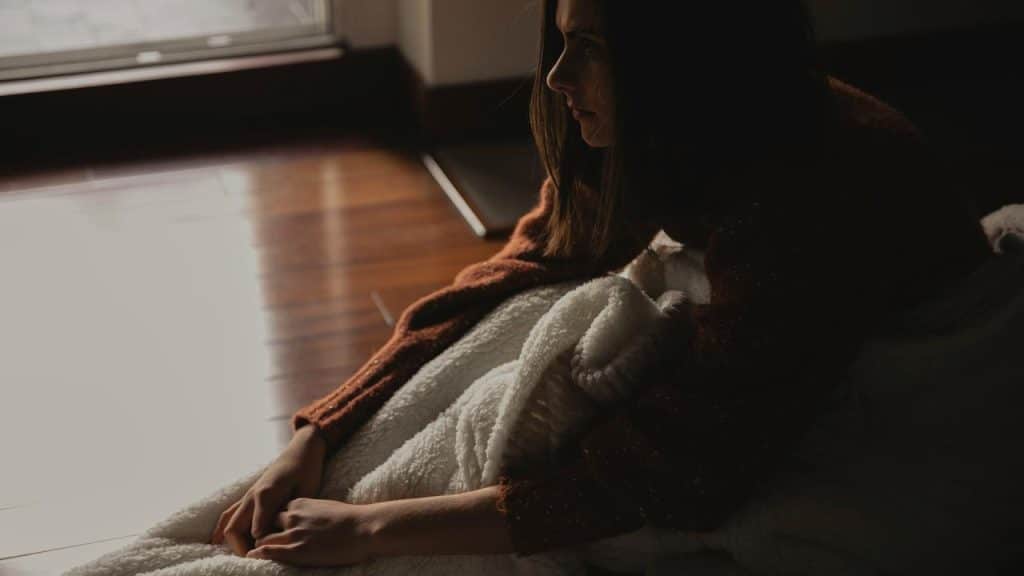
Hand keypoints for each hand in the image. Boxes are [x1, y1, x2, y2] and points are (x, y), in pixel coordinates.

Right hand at [210, 425, 326, 555]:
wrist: (302, 449)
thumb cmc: (307, 470)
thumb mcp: (304, 492)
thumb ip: (286, 512)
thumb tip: (269, 533)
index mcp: (265, 496)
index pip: (256, 532)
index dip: (261, 548)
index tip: (269, 558)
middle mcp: (252, 496)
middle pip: (234, 530)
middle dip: (241, 549)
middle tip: (256, 560)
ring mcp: (248, 495)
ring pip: (228, 523)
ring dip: (232, 541)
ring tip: (243, 556)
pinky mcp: (249, 495)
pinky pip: (229, 513)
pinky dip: (222, 528)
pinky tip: (216, 541)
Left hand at [247, 497, 376, 566]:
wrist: (364, 527)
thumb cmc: (353, 519)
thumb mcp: (327, 508)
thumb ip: (313, 513)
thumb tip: (313, 522)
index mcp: (301, 504)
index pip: (275, 512)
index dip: (271, 523)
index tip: (269, 530)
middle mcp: (293, 516)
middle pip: (265, 524)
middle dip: (259, 533)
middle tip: (254, 543)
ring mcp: (294, 534)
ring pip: (263, 538)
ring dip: (256, 546)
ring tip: (249, 554)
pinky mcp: (297, 550)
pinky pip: (269, 551)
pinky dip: (258, 554)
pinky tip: (251, 558)